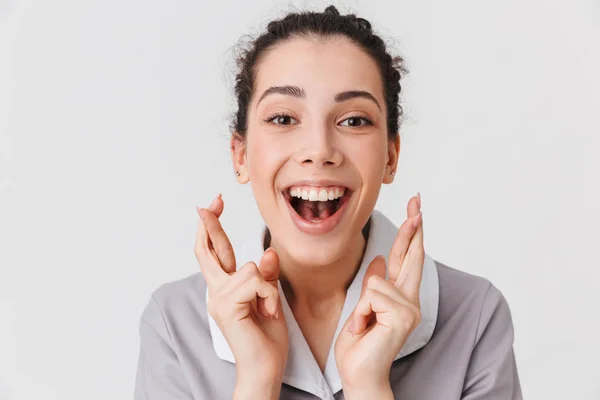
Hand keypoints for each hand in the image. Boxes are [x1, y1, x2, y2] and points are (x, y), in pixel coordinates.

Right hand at [194, 194, 288, 397]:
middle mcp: (217, 292)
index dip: (213, 228)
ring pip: (249, 268)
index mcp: (226, 290)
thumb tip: (268, 252)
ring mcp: (219, 300)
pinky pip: (256, 283)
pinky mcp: (227, 307)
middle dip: (211, 224)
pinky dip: (270, 297)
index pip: (216, 253)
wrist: (264, 369)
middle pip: (209, 251)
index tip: (214, 206)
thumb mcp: (270, 299)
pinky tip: (268, 314)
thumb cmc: (266, 338)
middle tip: (212, 201)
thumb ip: (266, 277)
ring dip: (268, 288)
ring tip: (269, 310)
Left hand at [334, 194, 423, 398]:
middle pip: (411, 255)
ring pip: (377, 280)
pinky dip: (362, 312)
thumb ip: (375, 284)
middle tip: (418, 200)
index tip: (416, 209)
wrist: (359, 373)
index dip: (410, 233)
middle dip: (413, 227)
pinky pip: (372, 295)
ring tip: (364, 325)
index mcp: (400, 296)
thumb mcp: (363, 308)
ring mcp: (409, 309)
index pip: (405, 258)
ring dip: (363, 305)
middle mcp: (410, 300)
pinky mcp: (402, 316)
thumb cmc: (360, 345)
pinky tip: (366, 329)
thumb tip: (380, 259)